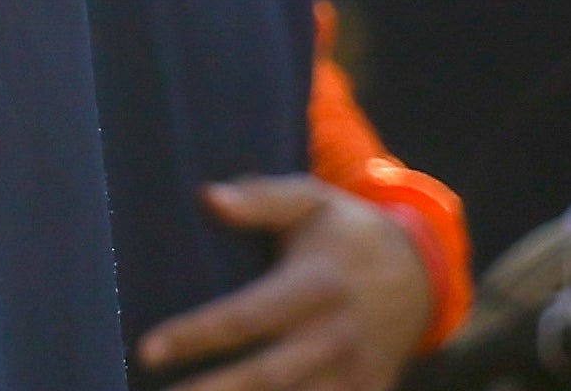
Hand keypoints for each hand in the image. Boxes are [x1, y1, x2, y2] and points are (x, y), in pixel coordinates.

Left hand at [131, 174, 433, 390]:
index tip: (147, 350)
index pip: (247, 318)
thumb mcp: (311, 201)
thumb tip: (209, 197)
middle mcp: (336, 338)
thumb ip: (261, 199)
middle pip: (267, 377)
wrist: (423, 276)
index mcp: (316, 287)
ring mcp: (354, 375)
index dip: (196, 336)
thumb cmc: (346, 232)